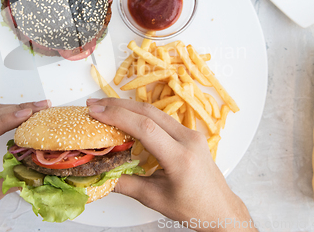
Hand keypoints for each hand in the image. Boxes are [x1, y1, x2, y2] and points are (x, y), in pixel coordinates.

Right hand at [85, 98, 255, 231]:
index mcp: (180, 158)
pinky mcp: (190, 133)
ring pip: (155, 112)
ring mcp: (191, 134)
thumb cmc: (192, 208)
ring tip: (104, 107)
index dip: (118, 117)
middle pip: (149, 112)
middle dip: (118, 105)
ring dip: (128, 107)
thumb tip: (98, 174)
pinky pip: (162, 118)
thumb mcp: (154, 199)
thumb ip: (125, 184)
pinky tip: (126, 115)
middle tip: (93, 104)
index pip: (145, 128)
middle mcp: (188, 140)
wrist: (220, 209)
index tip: (95, 112)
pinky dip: (141, 114)